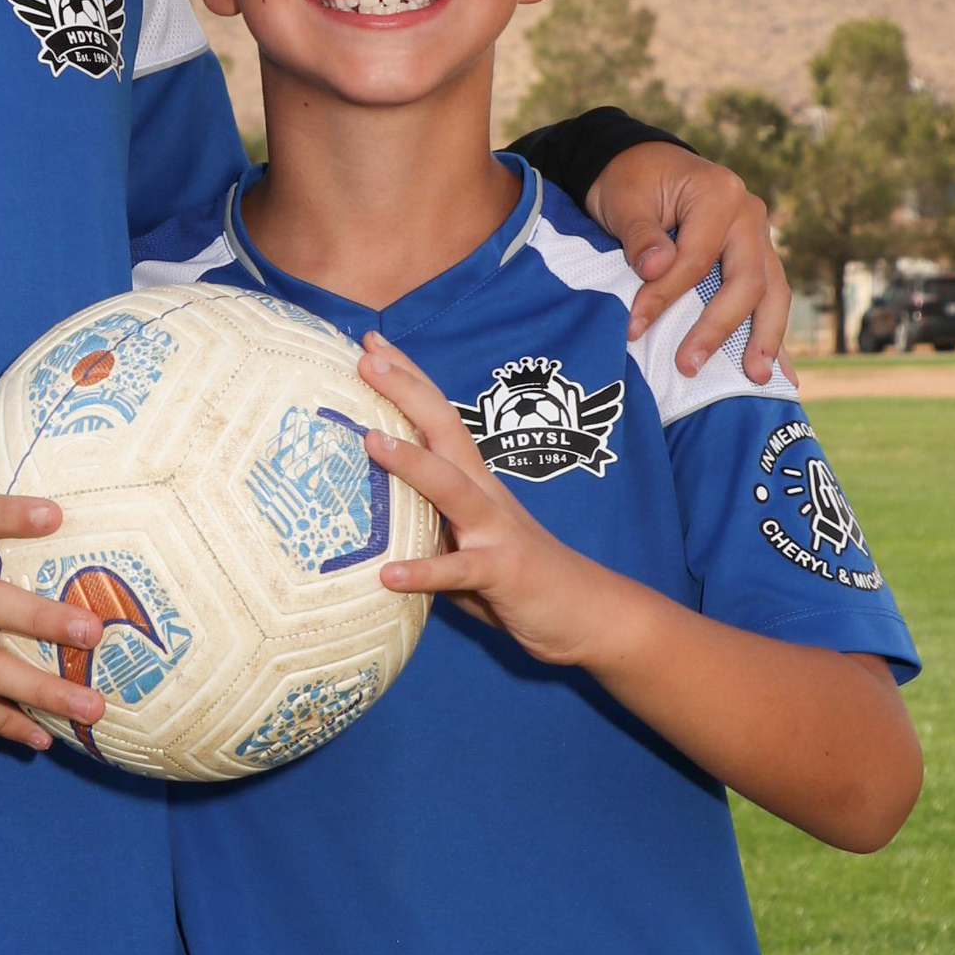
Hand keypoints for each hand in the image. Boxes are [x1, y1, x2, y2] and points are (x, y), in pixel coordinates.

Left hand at [359, 337, 622, 669]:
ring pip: (452, 487)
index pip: (438, 418)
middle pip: (445, 430)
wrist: (586, 612)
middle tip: (368, 357)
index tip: (372, 341)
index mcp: (474, 481)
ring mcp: (495, 530)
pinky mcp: (501, 572)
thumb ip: (426, 525)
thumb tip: (370, 518)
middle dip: (407, 391)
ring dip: (412, 462)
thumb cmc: (517, 576)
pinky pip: (460, 570)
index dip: (409, 378)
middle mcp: (485, 494)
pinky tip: (390, 574)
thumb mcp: (466, 542)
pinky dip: (425, 571)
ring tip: (371, 440)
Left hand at [584, 145, 792, 383]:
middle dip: (719, 328)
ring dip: (765, 338)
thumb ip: (640, 235)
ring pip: (773, 292)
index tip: (634, 326)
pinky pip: (770, 296)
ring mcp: (758, 236)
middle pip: (748, 280)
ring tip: (757, 379)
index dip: (664, 296)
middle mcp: (749, 214)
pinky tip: (782, 372)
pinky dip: (771, 333)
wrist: (643, 163)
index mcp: (719, 194)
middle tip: (688, 365)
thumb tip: (656, 270)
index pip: (696, 259)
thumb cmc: (629, 181)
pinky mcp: (755, 255)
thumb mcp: (623, 200)